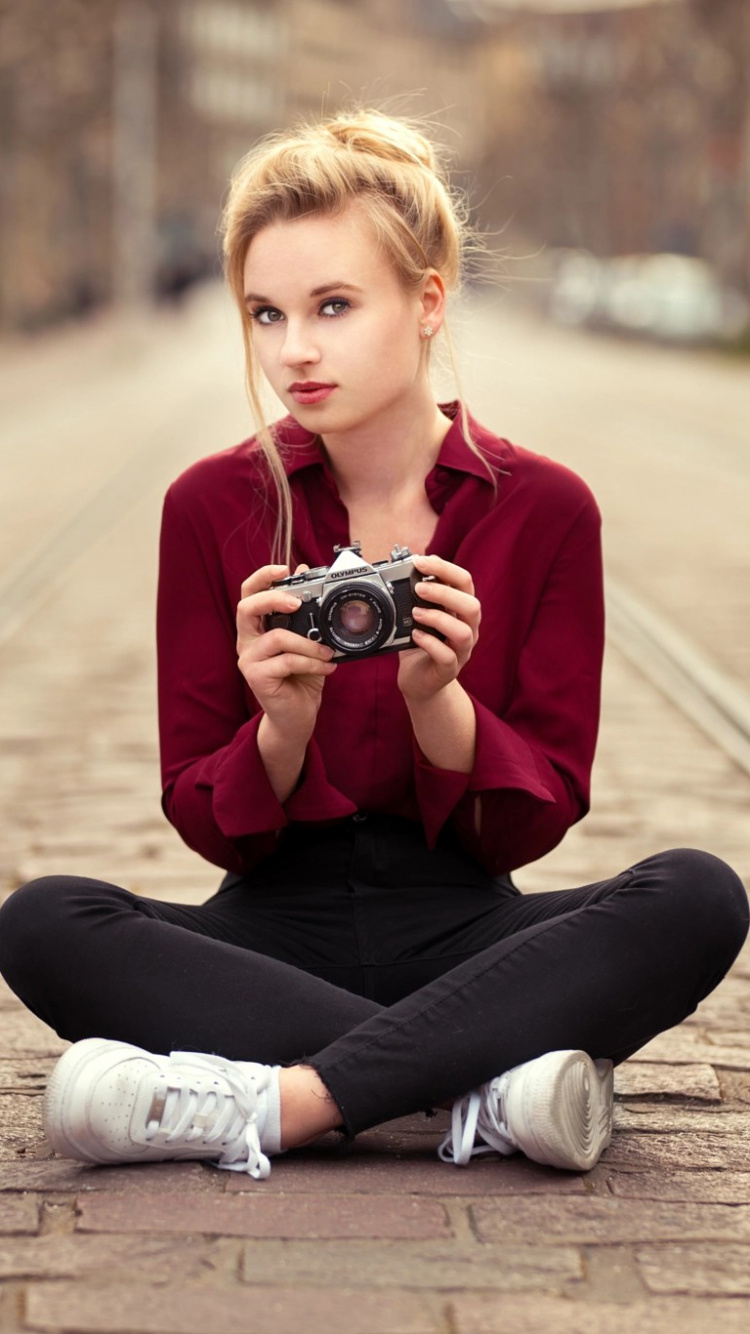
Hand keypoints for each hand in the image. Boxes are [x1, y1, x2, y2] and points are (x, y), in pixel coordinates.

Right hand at [236, 564, 336, 740]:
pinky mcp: (256, 678)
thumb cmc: (301, 678)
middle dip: (273, 599)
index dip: (261, 577)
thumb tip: (308, 576)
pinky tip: (327, 667)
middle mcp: (247, 641)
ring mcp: (249, 660)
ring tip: (328, 651)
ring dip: (308, 643)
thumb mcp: (307, 643)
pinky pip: (286, 661)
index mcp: (257, 629)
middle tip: (298, 604)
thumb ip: (306, 614)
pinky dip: (311, 662)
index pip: (249, 595)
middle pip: (247, 607)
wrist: (297, 717)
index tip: (284, 569)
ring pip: (276, 637)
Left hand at [397, 554, 480, 702]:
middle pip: (472, 605)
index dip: (445, 569)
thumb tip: (412, 565)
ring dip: (438, 618)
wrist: (419, 681)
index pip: (465, 582)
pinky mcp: (450, 670)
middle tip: (418, 588)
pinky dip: (430, 644)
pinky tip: (415, 636)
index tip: (420, 561)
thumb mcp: (420, 614)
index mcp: (462, 610)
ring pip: (463, 632)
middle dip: (445, 592)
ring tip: (415, 613)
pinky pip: (447, 656)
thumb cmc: (421, 644)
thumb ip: (420, 594)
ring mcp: (462, 651)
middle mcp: (468, 629)